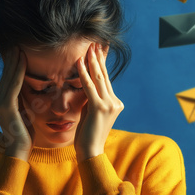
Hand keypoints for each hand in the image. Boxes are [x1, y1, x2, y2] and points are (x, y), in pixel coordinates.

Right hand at [0, 46, 34, 161]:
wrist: (20, 149)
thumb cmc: (24, 133)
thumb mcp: (22, 111)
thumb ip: (20, 99)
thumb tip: (24, 87)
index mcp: (0, 101)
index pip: (7, 79)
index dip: (11, 64)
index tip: (17, 51)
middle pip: (6, 76)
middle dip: (11, 59)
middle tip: (16, 43)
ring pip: (9, 77)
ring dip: (15, 61)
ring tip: (19, 47)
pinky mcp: (6, 105)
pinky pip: (14, 84)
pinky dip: (19, 71)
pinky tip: (23, 59)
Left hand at [74, 42, 123, 161]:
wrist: (91, 151)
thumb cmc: (87, 135)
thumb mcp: (90, 113)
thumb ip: (91, 99)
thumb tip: (86, 86)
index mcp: (115, 103)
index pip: (107, 80)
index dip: (102, 64)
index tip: (99, 50)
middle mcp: (115, 102)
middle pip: (105, 76)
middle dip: (98, 58)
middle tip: (95, 42)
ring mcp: (109, 104)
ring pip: (99, 78)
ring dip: (92, 61)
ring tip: (89, 47)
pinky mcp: (99, 108)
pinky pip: (89, 86)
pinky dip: (83, 73)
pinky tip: (79, 61)